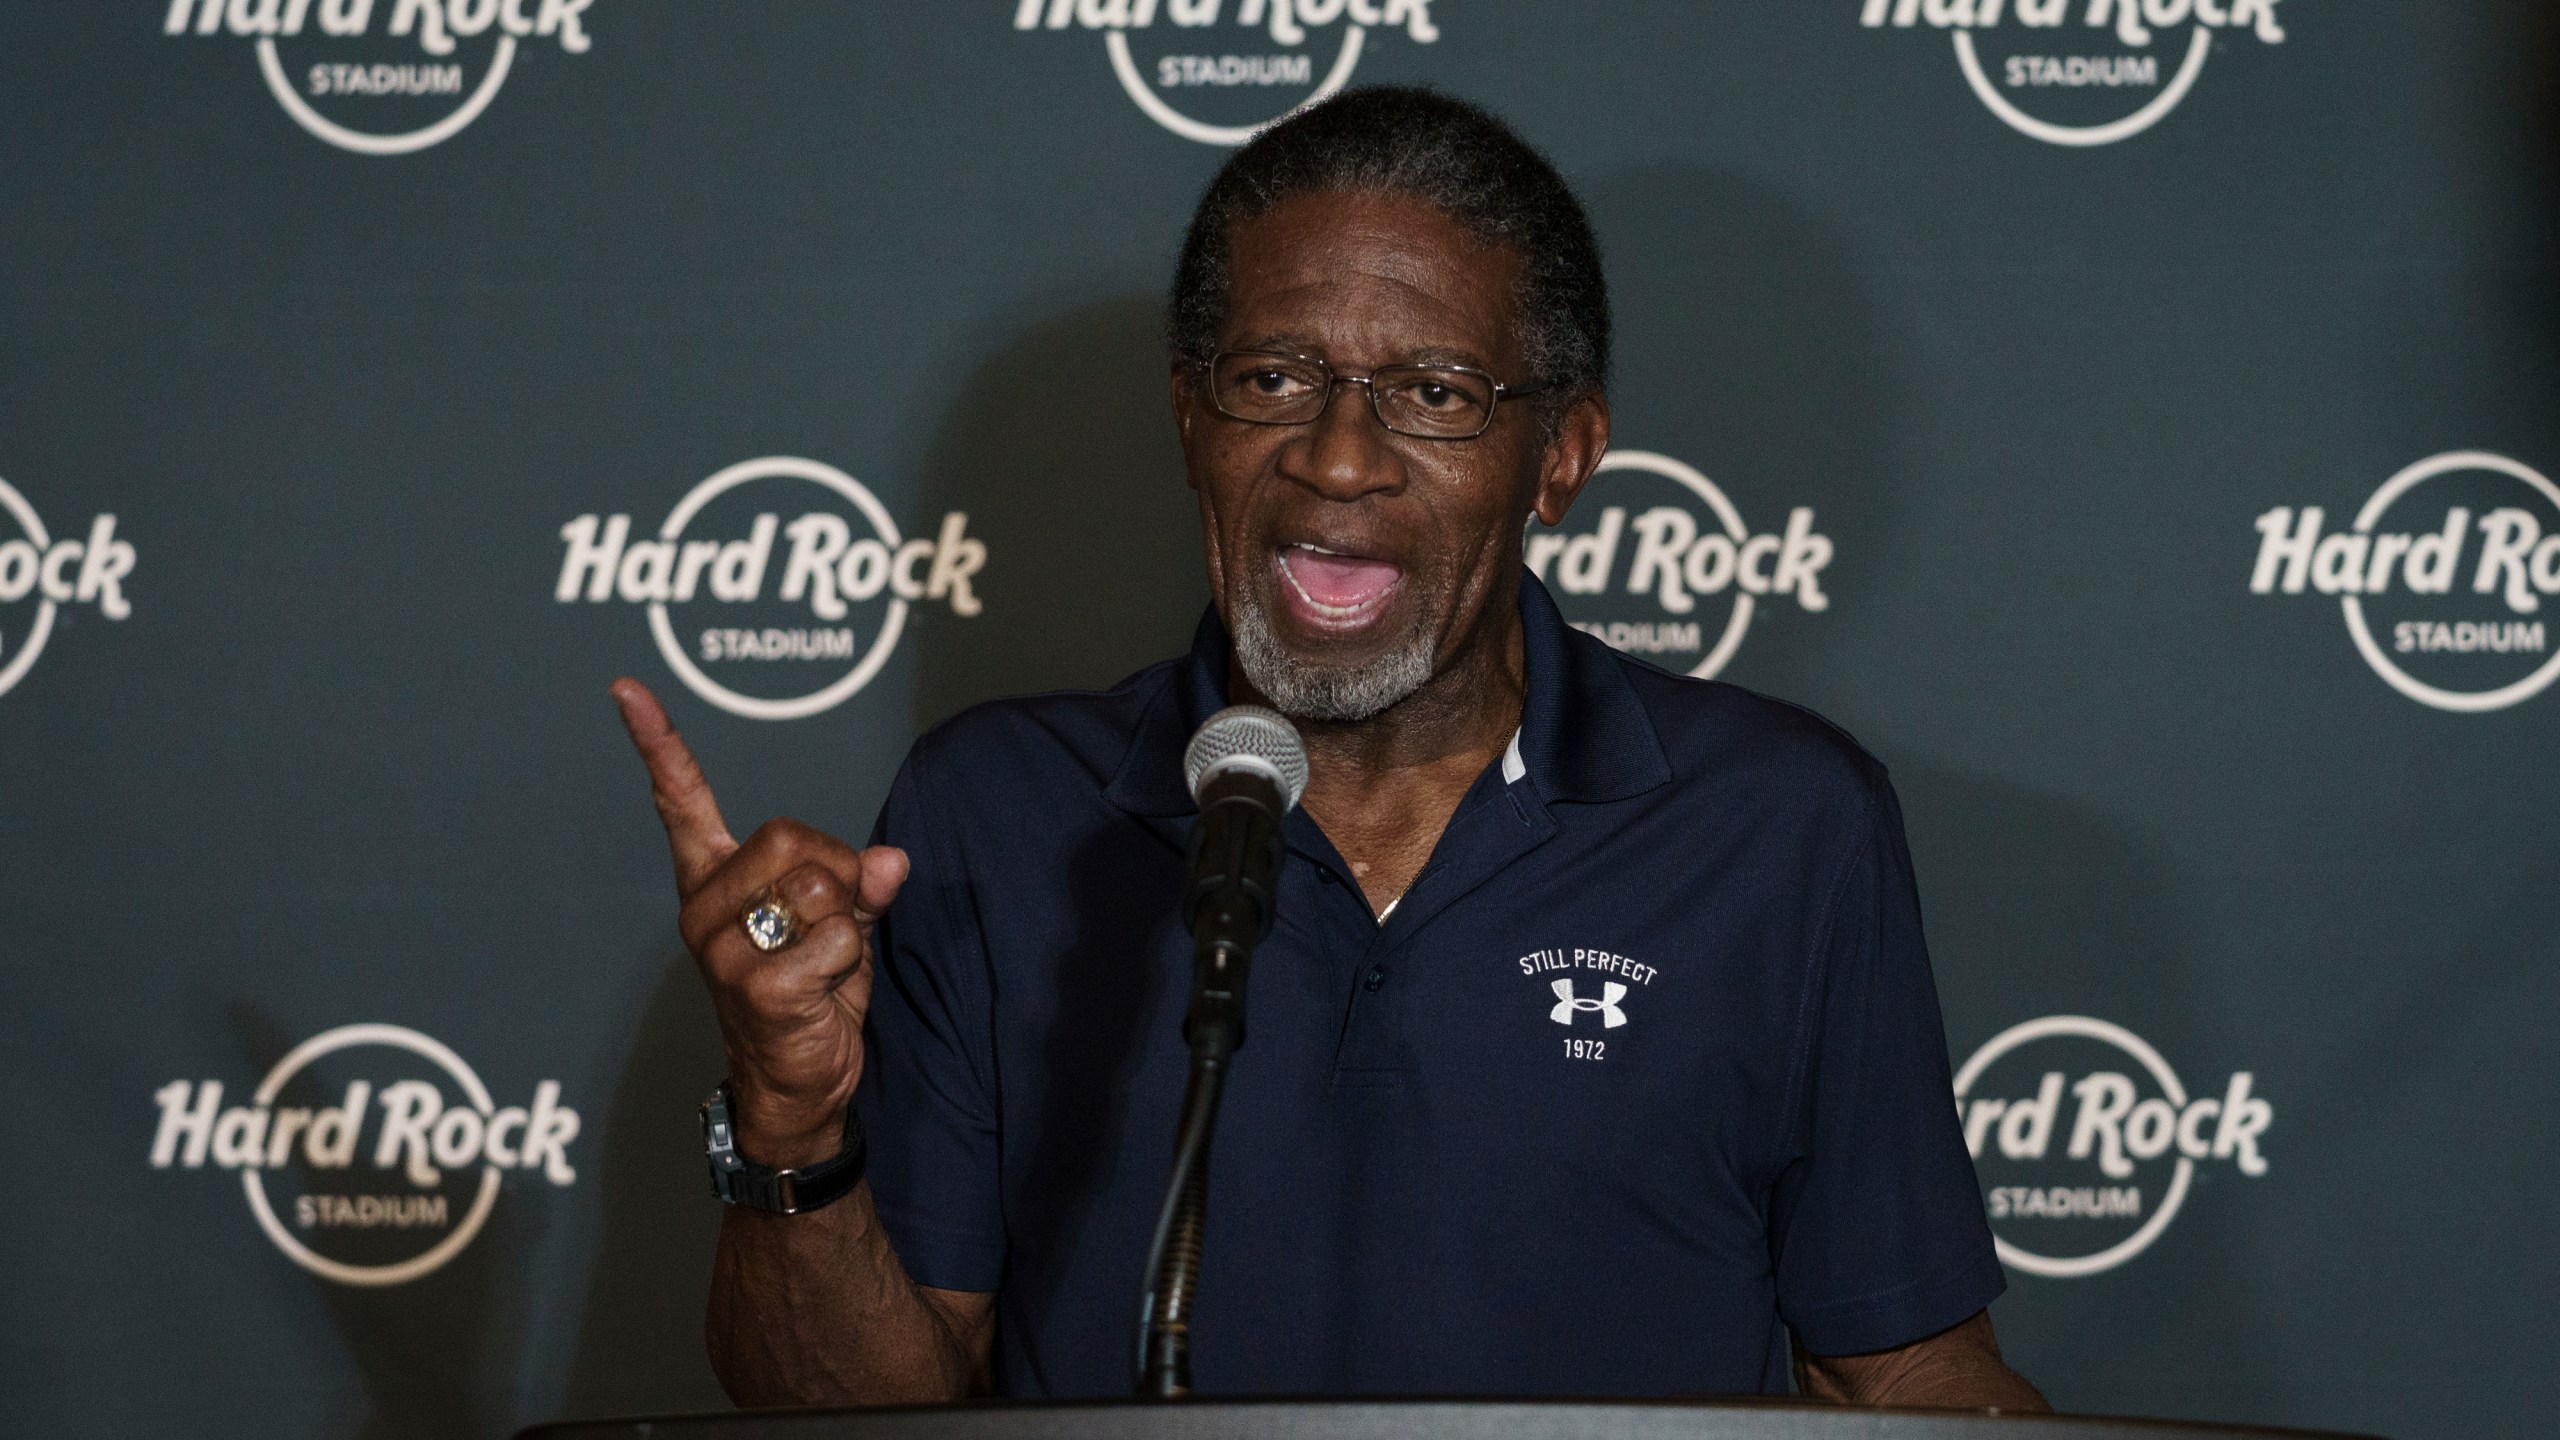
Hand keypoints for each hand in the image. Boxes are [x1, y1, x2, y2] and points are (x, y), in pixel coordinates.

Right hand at [611, 677, 909, 1167]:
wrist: (798, 1082)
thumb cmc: (812, 993)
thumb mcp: (839, 922)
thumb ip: (860, 881)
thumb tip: (892, 861)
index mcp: (713, 880)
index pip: (680, 803)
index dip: (658, 745)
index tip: (625, 690)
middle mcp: (704, 907)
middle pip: (790, 837)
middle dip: (838, 873)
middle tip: (836, 920)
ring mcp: (721, 948)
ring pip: (819, 888)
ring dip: (848, 923)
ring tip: (825, 963)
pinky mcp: (752, 984)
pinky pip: (835, 939)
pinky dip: (850, 962)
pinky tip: (822, 993)